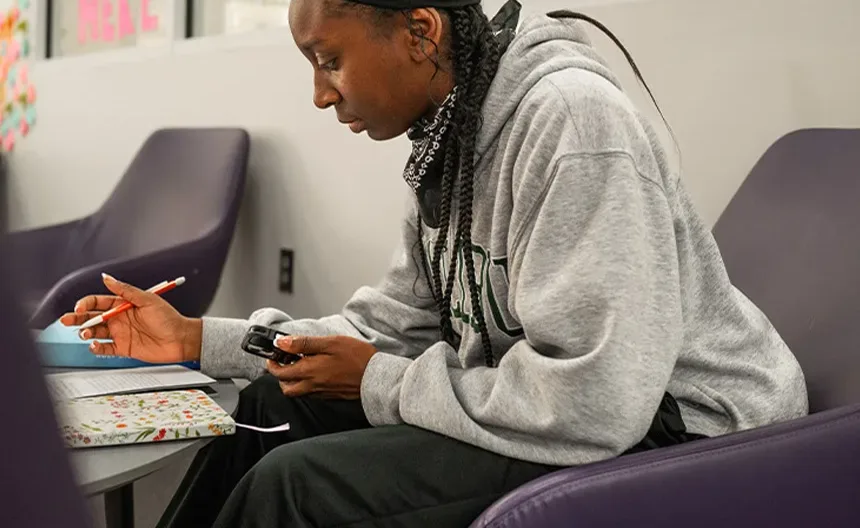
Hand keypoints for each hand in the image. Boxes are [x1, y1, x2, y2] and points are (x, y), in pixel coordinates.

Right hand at [59, 274, 201, 362]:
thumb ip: (125, 290)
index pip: (99, 302)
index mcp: (124, 304)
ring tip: (84, 332)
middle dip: (77, 317)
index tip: (79, 307)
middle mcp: (120, 318)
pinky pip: (105, 348)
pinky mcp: (124, 348)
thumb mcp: (148, 300)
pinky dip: (96, 347)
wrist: (181, 339)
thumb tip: (106, 277)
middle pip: (93, 317)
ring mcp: (121, 333)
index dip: (86, 304)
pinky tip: (94, 345)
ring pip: (96, 332)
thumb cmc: (169, 318)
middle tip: (66, 319)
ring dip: (86, 331)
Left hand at [267, 335, 376, 399]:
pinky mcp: (330, 395)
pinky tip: (315, 373)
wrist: (376, 376)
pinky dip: (306, 385)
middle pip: (286, 387)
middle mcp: (312, 385)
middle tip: (284, 362)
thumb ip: (304, 343)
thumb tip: (282, 343)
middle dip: (280, 376)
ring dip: (293, 381)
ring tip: (300, 366)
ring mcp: (321, 392)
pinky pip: (310, 393)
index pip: (280, 372)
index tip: (274, 355)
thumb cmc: (357, 357)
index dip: (273, 363)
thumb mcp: (330, 343)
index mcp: (309, 371)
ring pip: (297, 392)